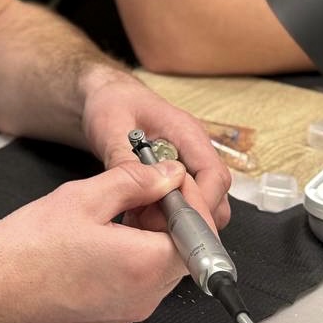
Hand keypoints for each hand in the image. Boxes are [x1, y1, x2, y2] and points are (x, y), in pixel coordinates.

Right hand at [0, 160, 188, 322]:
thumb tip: (168, 175)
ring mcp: (128, 311)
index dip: (187, 203)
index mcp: (144, 265)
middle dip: (170, 218)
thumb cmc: (27, 250)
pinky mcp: (110, 316)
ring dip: (152, 237)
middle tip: (143, 190)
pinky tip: (104, 235)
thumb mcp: (83, 198)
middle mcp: (144, 296)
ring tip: (118, 209)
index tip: (168, 180)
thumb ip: (134, 183)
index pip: (197, 235)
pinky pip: (139, 283)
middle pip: (183, 253)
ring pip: (161, 268)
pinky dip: (135, 256)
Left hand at [79, 67, 231, 231]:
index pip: (214, 174)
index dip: (201, 202)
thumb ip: (122, 157)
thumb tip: (134, 188)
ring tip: (143, 220)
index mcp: (186, 132)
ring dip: (178, 220)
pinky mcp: (179, 176)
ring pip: (204, 204)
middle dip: (190, 218)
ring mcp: (189, 163)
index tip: (177, 221)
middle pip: (216, 195)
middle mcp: (195, 150)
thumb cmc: (111, 102)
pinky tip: (141, 217)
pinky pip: (186, 204)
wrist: (106, 96)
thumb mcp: (109, 126)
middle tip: (152, 225)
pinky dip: (168, 218)